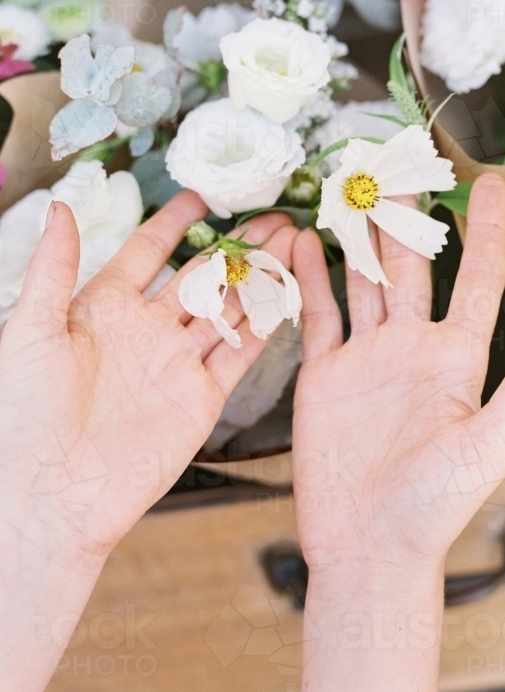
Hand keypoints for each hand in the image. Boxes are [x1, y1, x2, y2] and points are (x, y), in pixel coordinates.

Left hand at [0, 191, 295, 691]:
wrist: (53, 495)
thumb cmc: (25, 414)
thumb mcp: (30, 330)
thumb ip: (54, 268)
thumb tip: (60, 207)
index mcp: (103, 308)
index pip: (148, 252)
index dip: (174, 223)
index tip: (203, 195)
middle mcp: (146, 330)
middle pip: (201, 276)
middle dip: (237, 246)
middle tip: (272, 217)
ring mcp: (177, 363)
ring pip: (228, 308)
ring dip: (259, 277)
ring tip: (290, 244)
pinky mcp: (202, 398)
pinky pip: (239, 353)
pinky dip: (264, 326)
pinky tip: (285, 297)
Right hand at [292, 174, 504, 691]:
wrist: (368, 548)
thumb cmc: (435, 506)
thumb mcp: (489, 444)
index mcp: (456, 359)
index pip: (476, 279)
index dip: (484, 230)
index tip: (489, 184)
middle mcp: (412, 348)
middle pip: (412, 267)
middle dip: (408, 218)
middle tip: (401, 166)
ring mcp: (366, 359)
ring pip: (362, 281)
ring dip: (357, 237)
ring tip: (351, 190)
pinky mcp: (325, 376)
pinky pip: (318, 316)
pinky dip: (311, 279)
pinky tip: (305, 245)